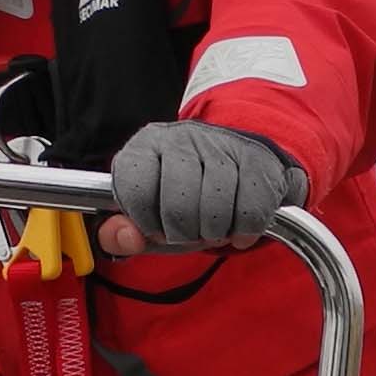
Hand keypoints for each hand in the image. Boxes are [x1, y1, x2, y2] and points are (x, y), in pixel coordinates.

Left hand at [100, 121, 303, 256]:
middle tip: (190, 232)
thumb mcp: (145, 216)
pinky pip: (249, 211)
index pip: (135, 189)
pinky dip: (244, 232)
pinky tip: (237, 229)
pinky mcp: (256, 158)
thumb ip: (119, 233)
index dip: (145, 221)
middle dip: (184, 233)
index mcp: (144, 146)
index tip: (157, 228)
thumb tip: (127, 238)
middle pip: (178, 205)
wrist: (235, 167)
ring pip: (215, 209)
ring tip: (213, 229)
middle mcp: (180, 138)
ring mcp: (220, 144)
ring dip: (215, 233)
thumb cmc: (182, 196)